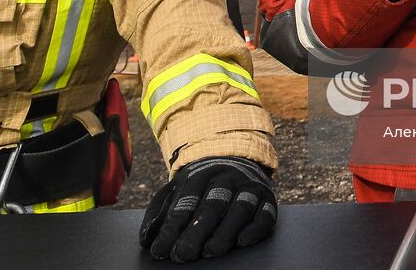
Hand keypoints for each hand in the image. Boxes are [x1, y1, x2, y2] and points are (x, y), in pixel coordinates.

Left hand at [139, 156, 276, 261]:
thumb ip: (159, 212)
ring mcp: (249, 187)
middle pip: (213, 204)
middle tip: (183, 254)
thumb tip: (147, 239)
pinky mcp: (268, 199)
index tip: (161, 249)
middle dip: (197, 231)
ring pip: (240, 207)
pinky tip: (242, 241)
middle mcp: (227, 178)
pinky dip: (255, 228)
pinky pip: (265, 213)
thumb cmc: (200, 187)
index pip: (186, 200)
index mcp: (201, 174)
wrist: (237, 162)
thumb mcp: (177, 190)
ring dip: (225, 230)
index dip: (173, 226)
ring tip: (211, 251)